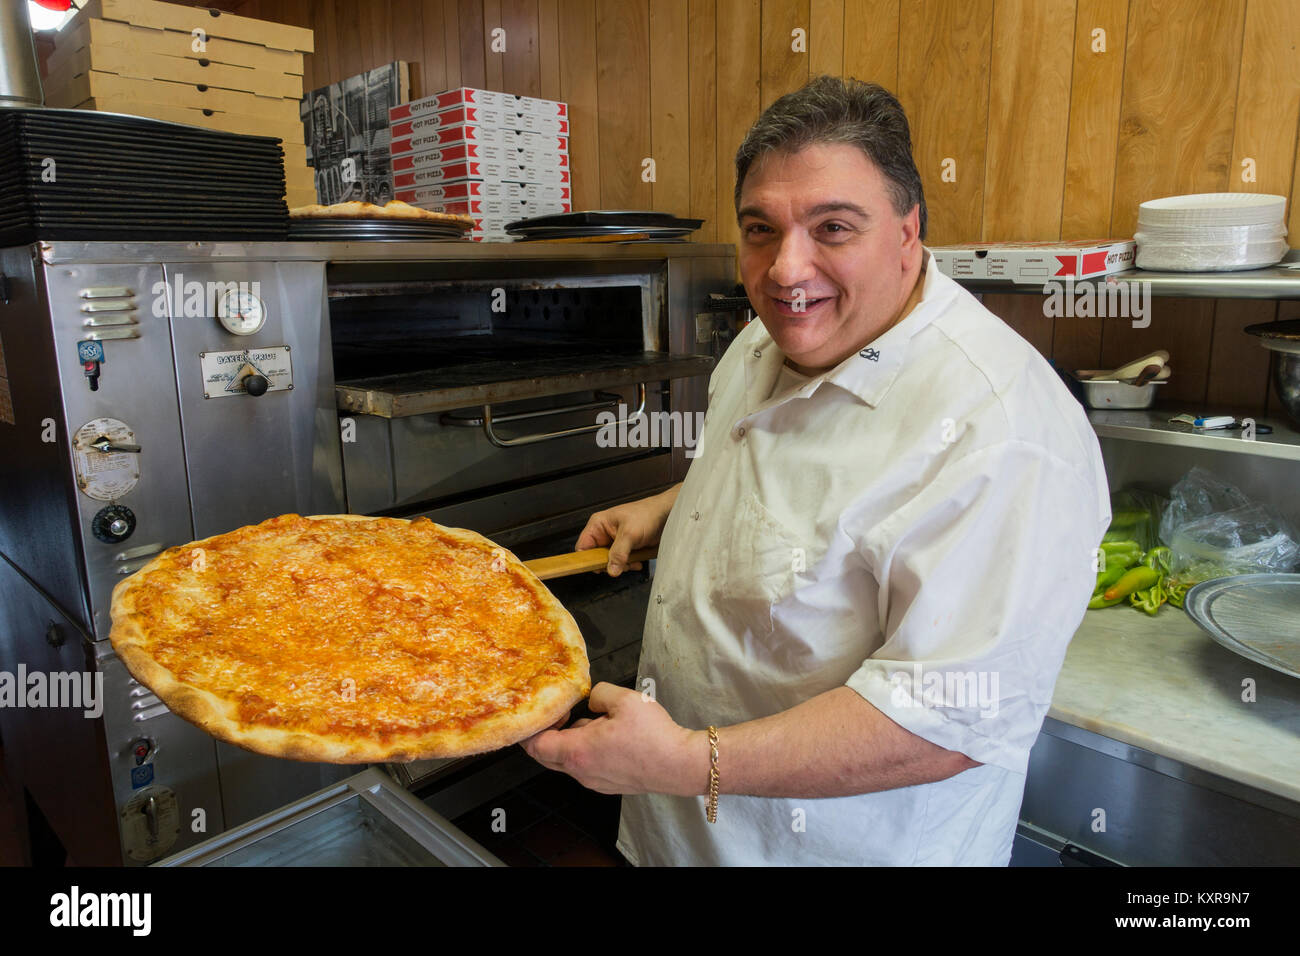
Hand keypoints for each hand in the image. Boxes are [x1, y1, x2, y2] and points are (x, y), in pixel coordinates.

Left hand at [520, 682, 706, 795]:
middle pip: (546, 756)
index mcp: (577, 751)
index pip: (535, 745)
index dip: (534, 727)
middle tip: (563, 714)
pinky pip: (585, 767)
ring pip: (568, 761)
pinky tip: (607, 737)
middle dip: (548, 734)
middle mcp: (581, 772)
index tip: (549, 711)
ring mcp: (594, 782)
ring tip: (593, 722)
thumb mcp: (624, 698)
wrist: (680, 764)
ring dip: (571, 742)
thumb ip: (598, 693)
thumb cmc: (653, 735)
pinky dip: (586, 751)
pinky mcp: (607, 785)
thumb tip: (592, 700)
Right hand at [575, 487, 676, 576]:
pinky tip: (638, 561)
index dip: (588, 559)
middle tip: (622, 563)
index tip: (599, 567)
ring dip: (622, 565)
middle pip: (597, 557)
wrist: (667, 515)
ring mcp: (615, 541)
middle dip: (610, 564)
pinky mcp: (626, 548)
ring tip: (633, 560)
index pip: (583, 547)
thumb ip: (619, 554)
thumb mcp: (630, 534)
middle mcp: (604, 533)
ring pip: (610, 562)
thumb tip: (611, 571)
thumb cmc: (647, 515)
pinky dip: (629, 565)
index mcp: (598, 524)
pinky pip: (621, 562)